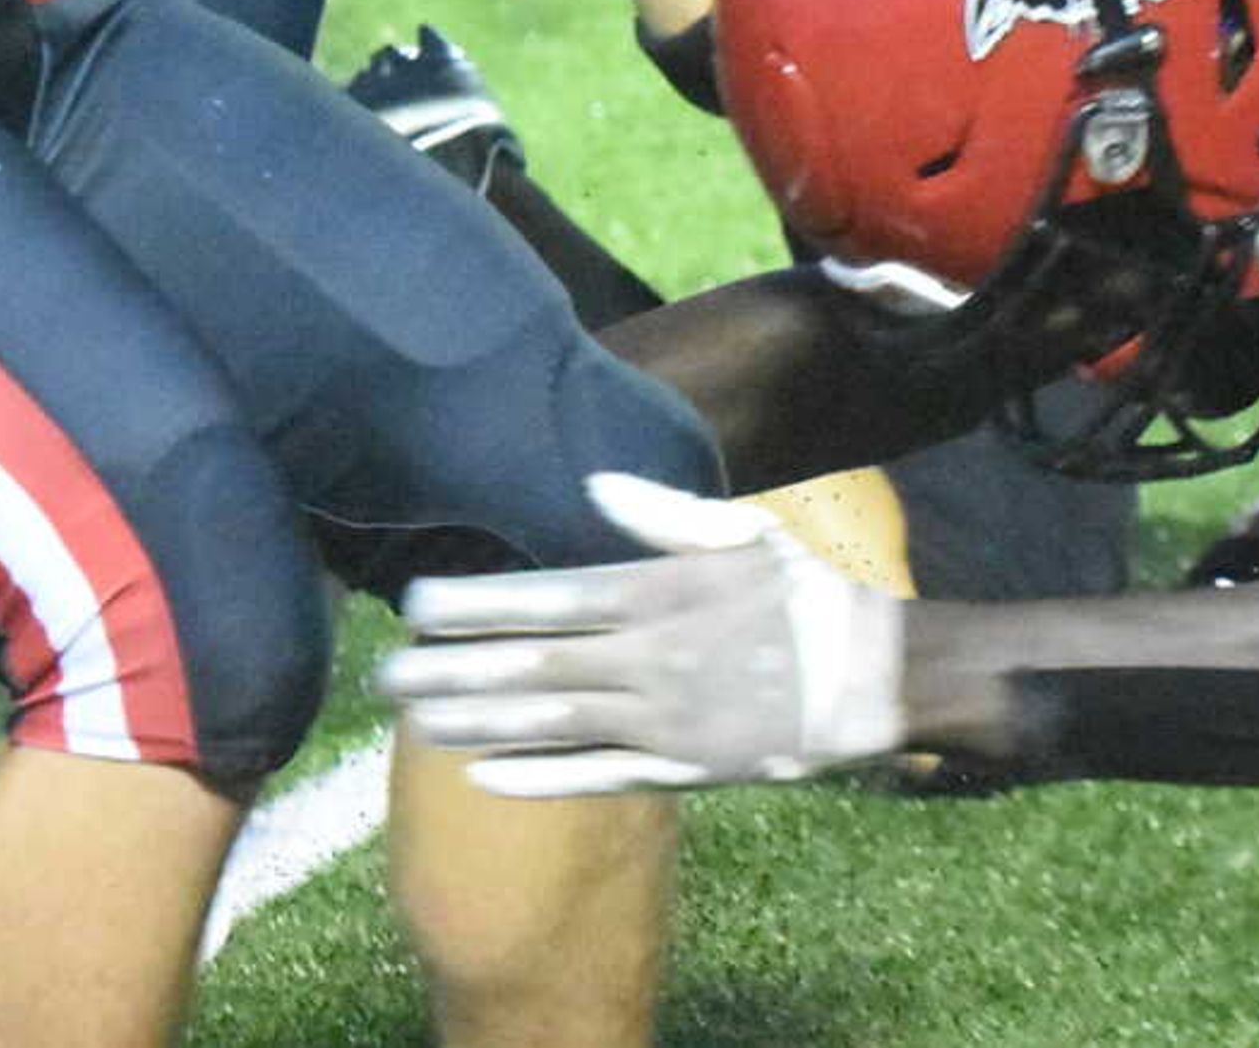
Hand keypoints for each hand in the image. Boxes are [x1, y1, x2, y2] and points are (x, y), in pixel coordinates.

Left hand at [379, 471, 907, 796]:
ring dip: (479, 724)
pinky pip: (596, 776)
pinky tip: (485, 773)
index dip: (478, 605)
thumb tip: (592, 480)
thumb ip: (663, 511)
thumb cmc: (805, 596)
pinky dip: (539, 777)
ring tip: (417, 722)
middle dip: (453, 672)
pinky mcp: (682, 769)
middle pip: (534, 668)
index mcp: (662, 596)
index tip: (416, 606)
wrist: (872, 681)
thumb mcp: (744, 534)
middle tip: (386, 676)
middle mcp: (653, 660)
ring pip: (552, 725)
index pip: (549, 599)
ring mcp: (665, 721)